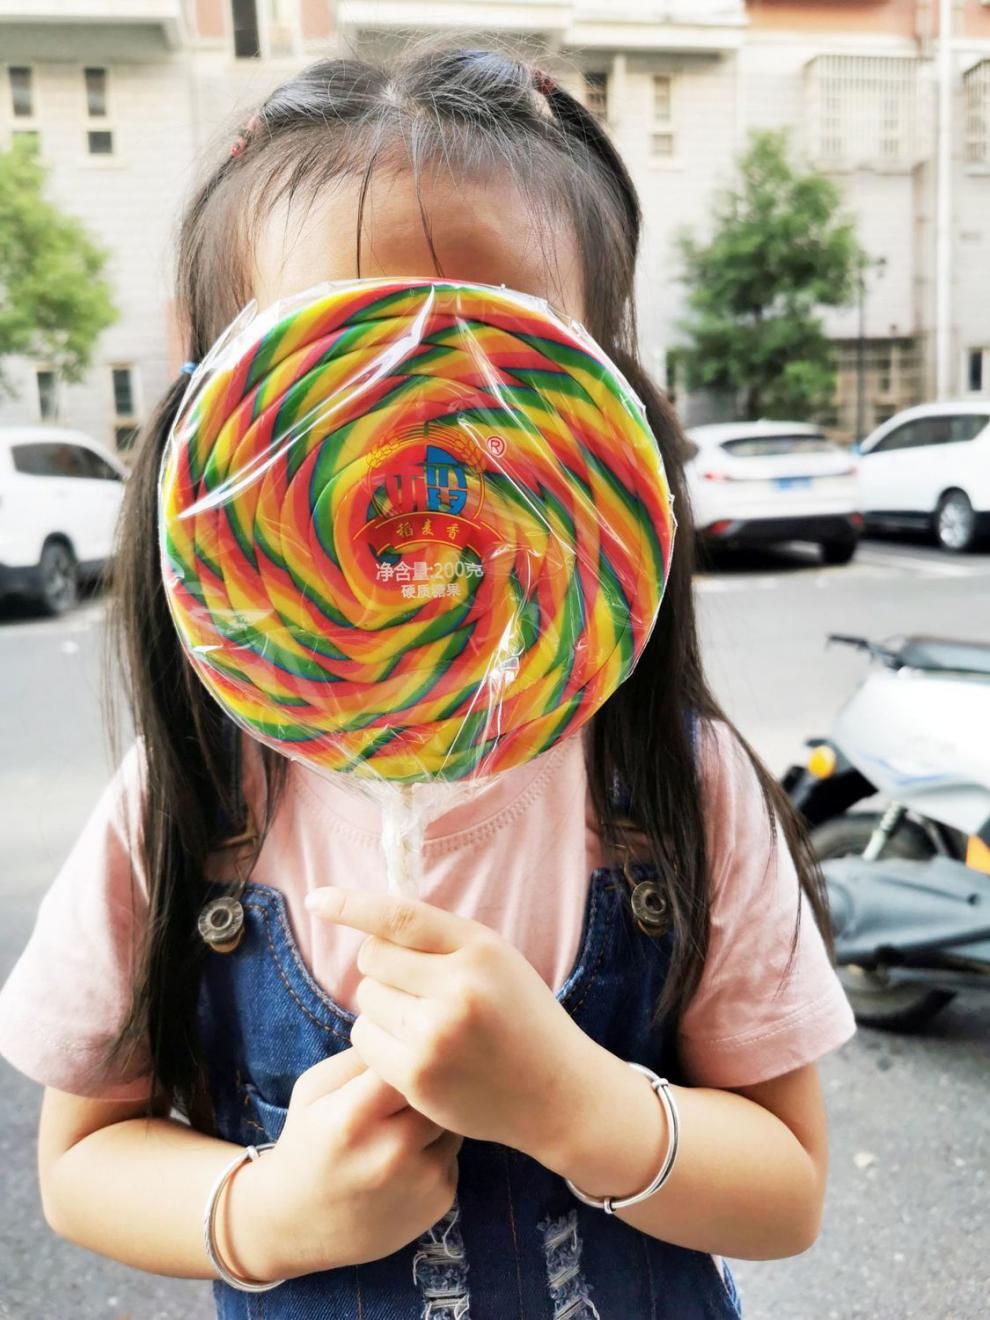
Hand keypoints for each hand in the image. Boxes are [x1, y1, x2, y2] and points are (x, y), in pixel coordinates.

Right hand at [226, 1048, 462, 1280]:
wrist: (300, 1224)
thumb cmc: (307, 1143)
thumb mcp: (314, 1089)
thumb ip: (360, 1056)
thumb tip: (404, 1025)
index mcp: (353, 1117)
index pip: (405, 1057)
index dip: (406, 1047)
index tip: (400, 1045)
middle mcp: (392, 1151)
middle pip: (437, 1086)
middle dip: (426, 1078)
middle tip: (407, 1081)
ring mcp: (421, 1179)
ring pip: (452, 1116)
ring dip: (436, 1111)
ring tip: (404, 1119)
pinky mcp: (441, 1199)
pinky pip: (455, 1150)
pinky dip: (439, 1145)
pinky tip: (409, 1155)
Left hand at [304, 885, 602, 1160]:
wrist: (558, 1093)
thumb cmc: (523, 1019)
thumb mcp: (497, 961)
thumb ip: (442, 942)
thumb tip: (372, 926)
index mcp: (479, 949)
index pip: (400, 916)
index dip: (352, 904)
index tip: (319, 898)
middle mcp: (457, 987)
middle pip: (373, 959)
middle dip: (383, 969)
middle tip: (417, 989)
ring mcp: (435, 1035)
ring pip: (365, 1000)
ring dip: (382, 1008)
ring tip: (425, 1024)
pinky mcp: (418, 1076)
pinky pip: (365, 1040)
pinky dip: (379, 1041)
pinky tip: (416, 1051)